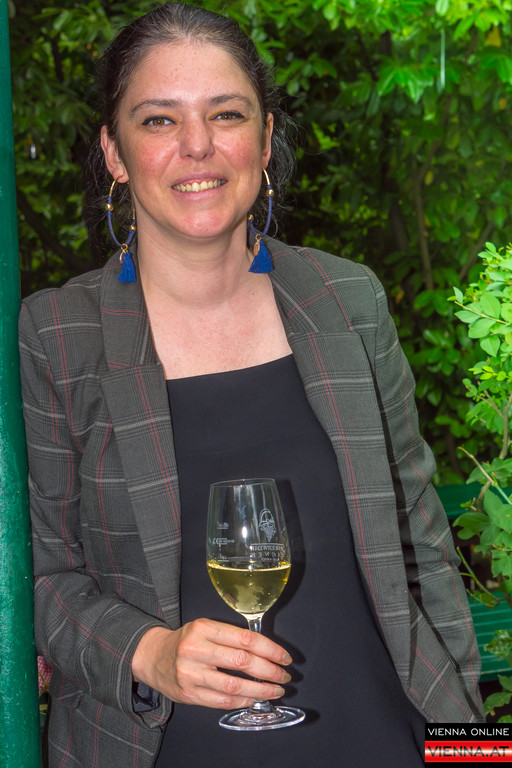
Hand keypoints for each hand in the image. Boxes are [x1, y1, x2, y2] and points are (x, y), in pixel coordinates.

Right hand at [132, 619, 291, 709]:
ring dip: (260, 690)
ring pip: (234, 684)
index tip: (285, 657)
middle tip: (285, 676)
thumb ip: (230, 636)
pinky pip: (222, 700)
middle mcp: (197, 649)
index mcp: (204, 628)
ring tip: (275, 691)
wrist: (153, 657)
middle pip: (242, 661)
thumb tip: (266, 650)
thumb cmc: (186, 641)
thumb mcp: (205, 628)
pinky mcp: (189, 694)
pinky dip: (242, 700)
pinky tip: (254, 698)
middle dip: (270, 671)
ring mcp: (191, 673)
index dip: (270, 649)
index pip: (245, 639)